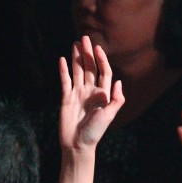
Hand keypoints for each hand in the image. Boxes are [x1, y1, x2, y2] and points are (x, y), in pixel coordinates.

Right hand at [60, 35, 124, 151]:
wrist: (78, 144)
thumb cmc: (95, 132)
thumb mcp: (109, 116)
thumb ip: (116, 100)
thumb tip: (118, 81)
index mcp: (102, 95)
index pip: (103, 73)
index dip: (101, 60)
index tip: (98, 48)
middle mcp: (90, 91)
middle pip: (89, 68)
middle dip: (87, 53)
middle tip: (84, 38)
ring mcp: (78, 94)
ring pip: (77, 71)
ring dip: (76, 57)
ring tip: (75, 43)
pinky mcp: (66, 98)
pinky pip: (65, 81)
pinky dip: (64, 70)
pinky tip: (63, 59)